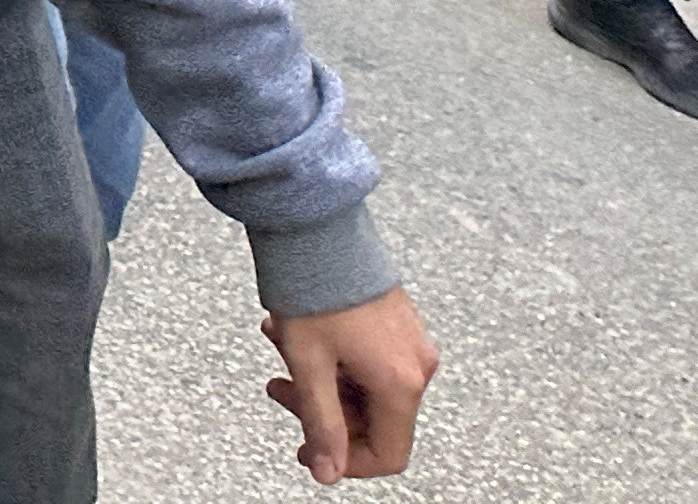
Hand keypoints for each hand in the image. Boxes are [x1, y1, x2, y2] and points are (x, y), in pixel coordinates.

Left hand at [264, 285, 435, 482]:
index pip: (389, 454)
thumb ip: (320, 424)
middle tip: (281, 389)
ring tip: (280, 344)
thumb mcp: (308, 364)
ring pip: (366, 386)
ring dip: (322, 378)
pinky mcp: (399, 322)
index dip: (345, 460)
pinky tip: (297, 331)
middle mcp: (417, 364)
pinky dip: (334, 357)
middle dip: (323, 410)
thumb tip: (325, 472)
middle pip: (374, 419)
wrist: (317, 225)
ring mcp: (411, 341)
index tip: (308, 448)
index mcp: (401, 382)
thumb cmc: (314, 287)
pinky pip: (370, 359)